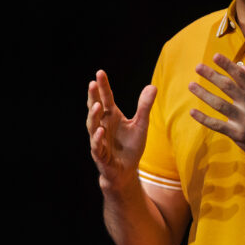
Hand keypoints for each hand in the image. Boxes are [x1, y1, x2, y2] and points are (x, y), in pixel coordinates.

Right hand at [86, 69, 156, 191]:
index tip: (100, 73)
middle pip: (95, 109)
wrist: (125, 171)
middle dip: (93, 96)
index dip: (102, 86)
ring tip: (97, 104)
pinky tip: (101, 131)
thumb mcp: (141, 124)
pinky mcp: (100, 155)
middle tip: (92, 83)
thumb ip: (144, 107)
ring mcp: (99, 140)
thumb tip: (152, 86)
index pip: (105, 98)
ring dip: (93, 116)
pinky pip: (97, 146)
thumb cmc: (131, 146)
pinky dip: (98, 139)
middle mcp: (102, 125)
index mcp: (111, 116)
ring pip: (92, 126)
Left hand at [188, 53, 244, 164]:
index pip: (240, 76)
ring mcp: (243, 119)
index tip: (215, 56)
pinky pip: (217, 124)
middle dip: (212, 75)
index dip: (227, 65)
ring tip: (191, 85)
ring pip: (220, 104)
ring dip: (204, 94)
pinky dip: (204, 118)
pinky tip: (193, 112)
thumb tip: (240, 65)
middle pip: (228, 87)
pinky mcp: (237, 133)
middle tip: (198, 67)